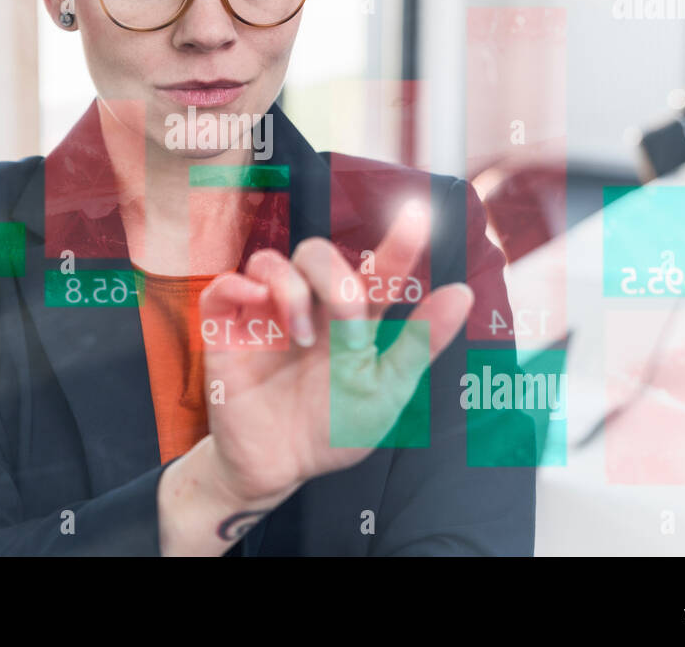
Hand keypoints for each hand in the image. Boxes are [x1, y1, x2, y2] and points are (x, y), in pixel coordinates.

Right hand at [197, 199, 474, 503]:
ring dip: (291, 290)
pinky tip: (255, 302)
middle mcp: (309, 308)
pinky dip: (237, 285)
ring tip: (301, 338)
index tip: (419, 215)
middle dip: (336, 278)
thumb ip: (421, 343)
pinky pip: (221, 288)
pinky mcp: (227, 333)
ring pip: (270, 262)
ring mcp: (266, 317)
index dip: (398, 243)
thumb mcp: (386, 391)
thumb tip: (463, 292)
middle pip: (316, 254)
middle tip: (351, 321)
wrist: (281, 470)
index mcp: (351, 320)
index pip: (376, 271)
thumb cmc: (335, 428)